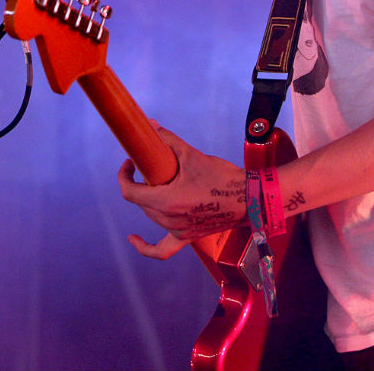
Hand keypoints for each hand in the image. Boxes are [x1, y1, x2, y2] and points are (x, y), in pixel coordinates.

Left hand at [117, 126, 246, 258]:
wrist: (249, 198)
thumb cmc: (222, 177)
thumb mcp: (191, 155)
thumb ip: (167, 140)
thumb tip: (151, 125)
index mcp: (166, 201)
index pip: (130, 192)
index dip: (124, 175)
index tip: (129, 163)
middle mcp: (169, 220)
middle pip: (142, 202)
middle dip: (141, 183)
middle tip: (149, 165)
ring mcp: (178, 231)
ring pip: (152, 216)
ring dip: (150, 200)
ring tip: (159, 183)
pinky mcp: (188, 237)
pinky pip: (163, 248)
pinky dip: (146, 246)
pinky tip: (134, 239)